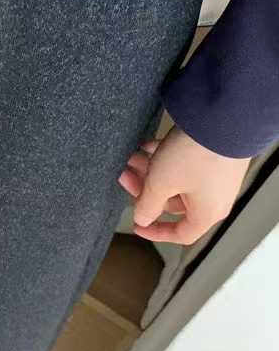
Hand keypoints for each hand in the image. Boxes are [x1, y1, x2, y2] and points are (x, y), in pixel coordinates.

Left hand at [117, 127, 249, 245]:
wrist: (223, 116)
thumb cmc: (194, 156)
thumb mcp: (161, 183)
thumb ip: (147, 205)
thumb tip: (143, 219)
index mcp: (206, 212)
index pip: (181, 234)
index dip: (156, 232)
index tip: (137, 225)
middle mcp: (214, 197)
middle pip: (173, 202)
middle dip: (146, 188)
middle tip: (126, 174)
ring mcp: (215, 175)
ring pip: (176, 180)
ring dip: (152, 170)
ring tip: (132, 156)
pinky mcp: (214, 155)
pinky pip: (185, 163)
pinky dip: (166, 156)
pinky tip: (148, 144)